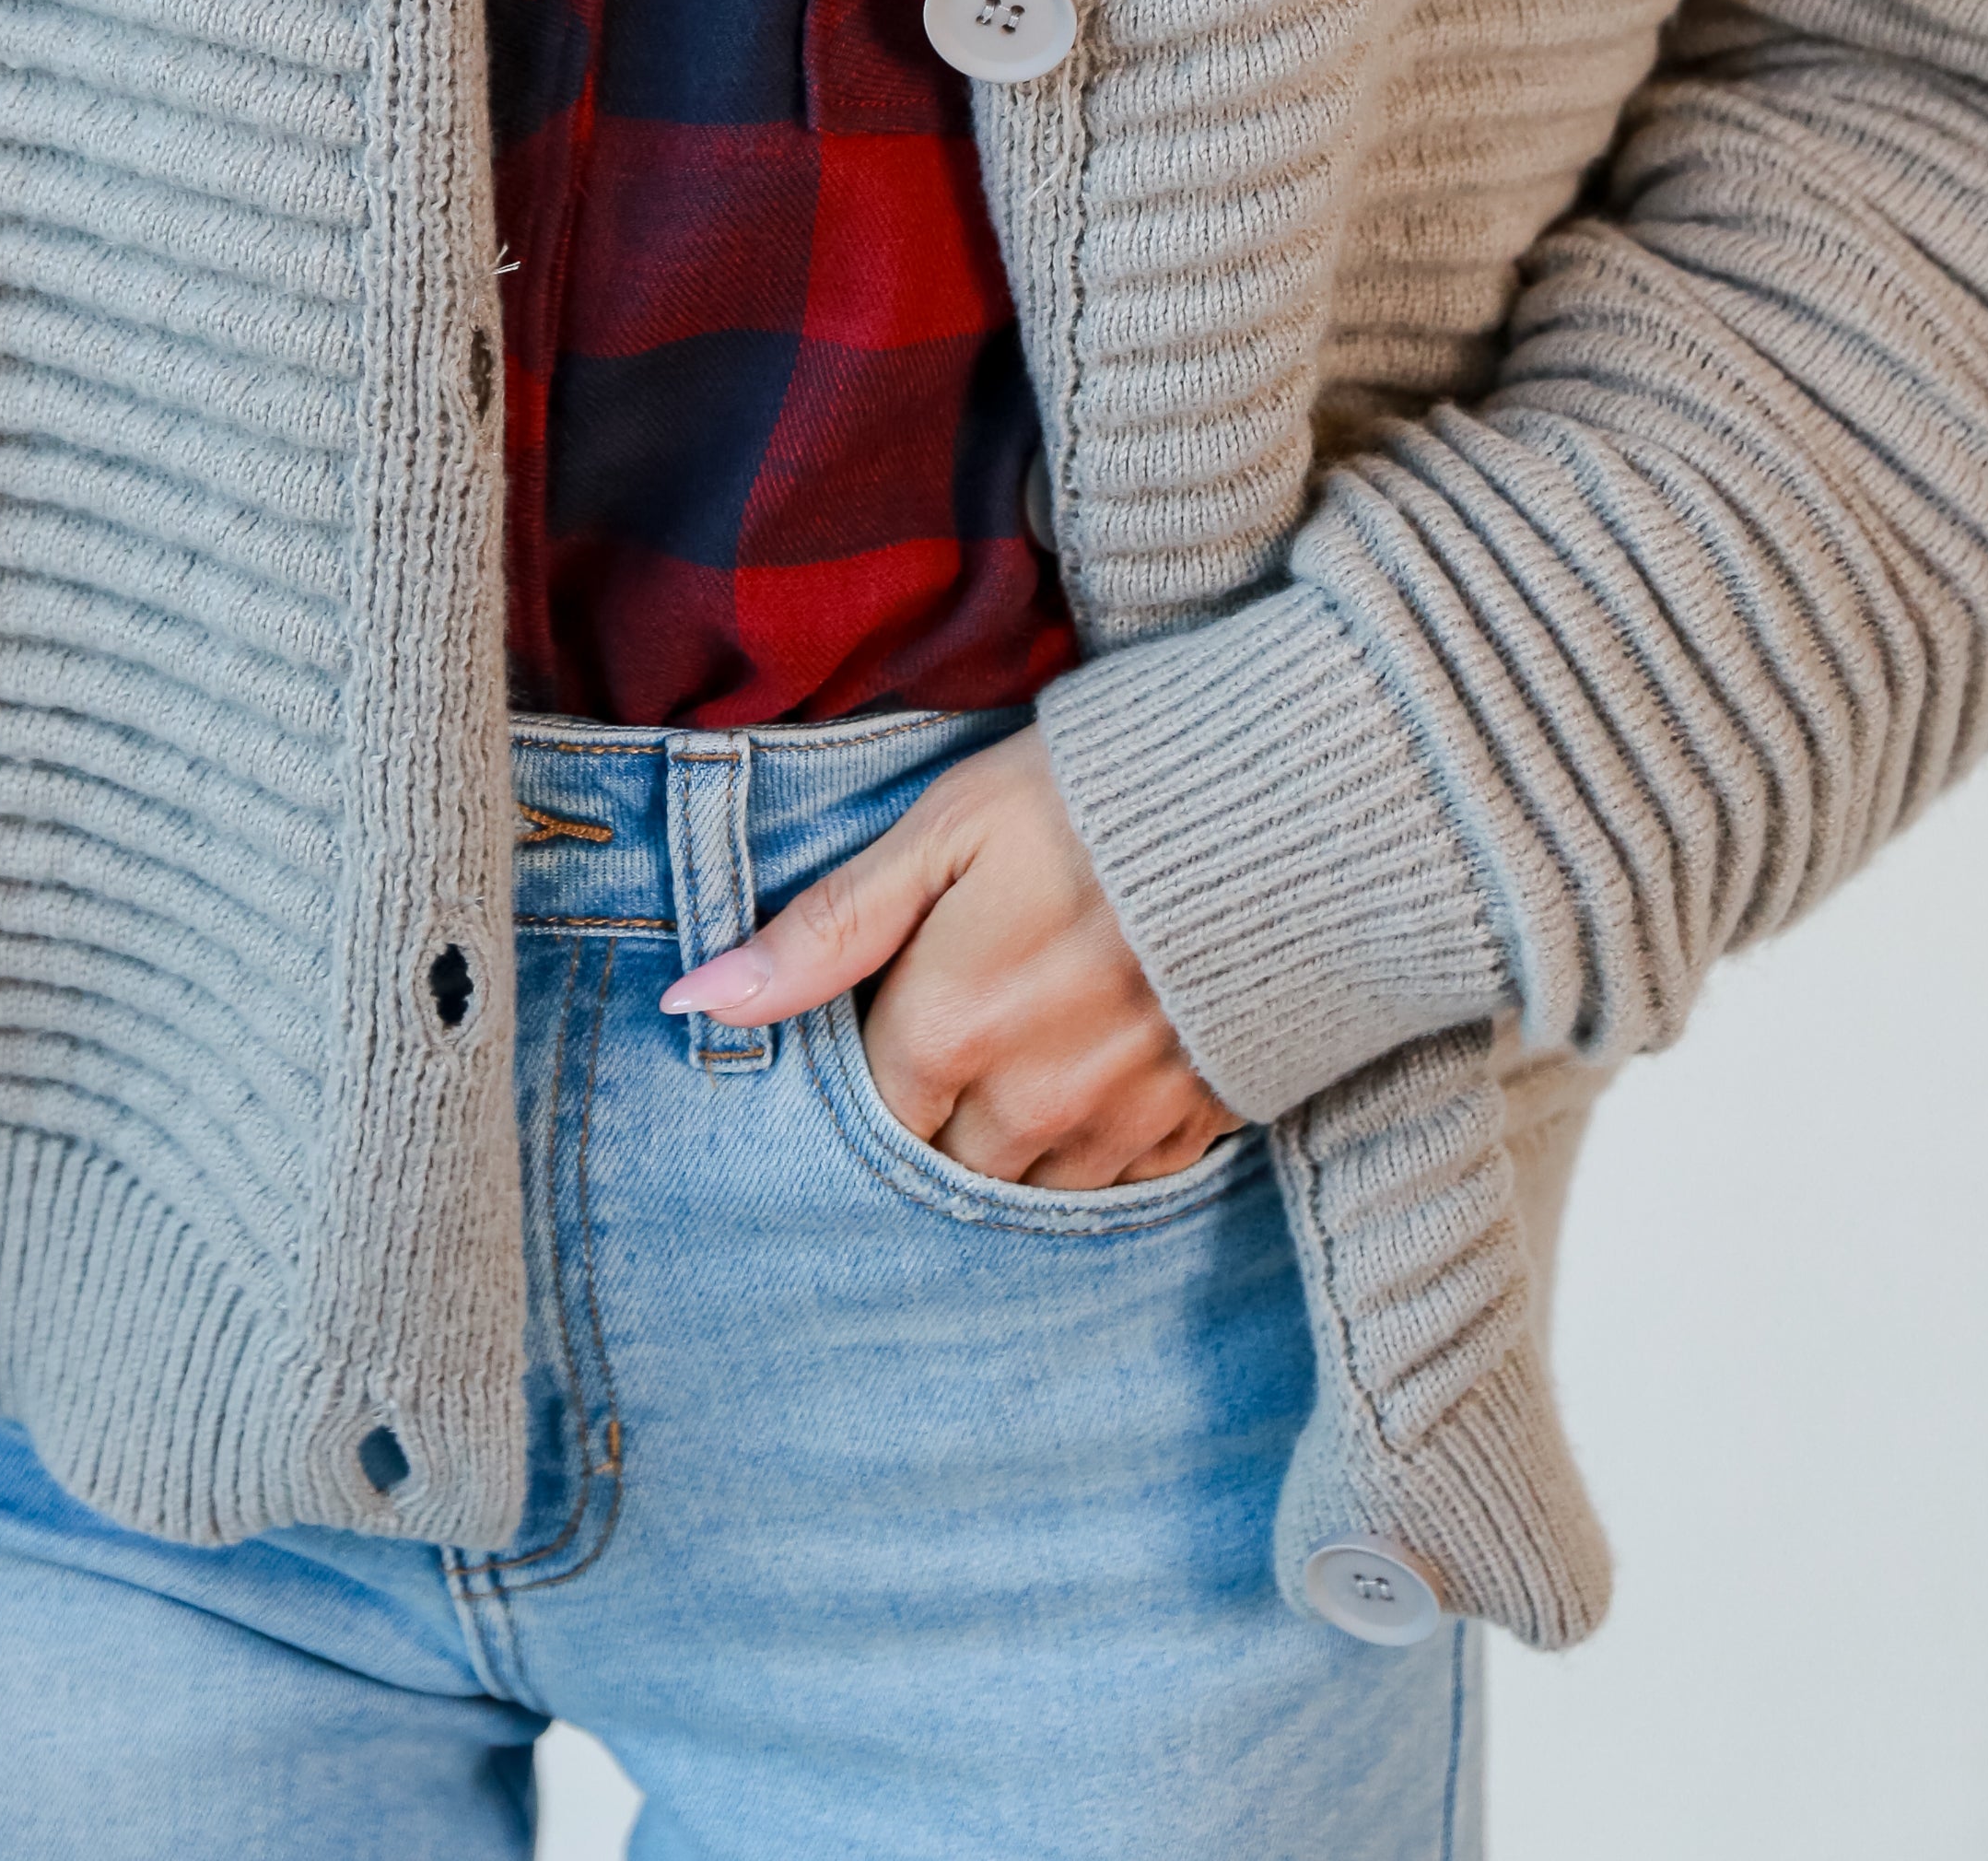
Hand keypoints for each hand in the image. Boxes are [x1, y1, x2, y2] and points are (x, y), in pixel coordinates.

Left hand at [659, 727, 1243, 1189]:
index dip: (860, 1081)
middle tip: (955, 1045)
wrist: (1292, 803)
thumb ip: (825, 928)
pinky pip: (1117, 1185)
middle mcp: (1026, 1105)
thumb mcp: (946, 829)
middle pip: (939, 1169)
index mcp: (949, 1032)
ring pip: (1026, 1189)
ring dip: (1009, 1147)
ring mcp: (1117, 1127)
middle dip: (932, 1125)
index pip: (862, 1118)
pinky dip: (1096, 1148)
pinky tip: (1100, 1074)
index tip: (881, 1030)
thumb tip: (695, 1003)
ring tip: (1023, 1061)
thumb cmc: (1098, 797)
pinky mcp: (1198, 1128)